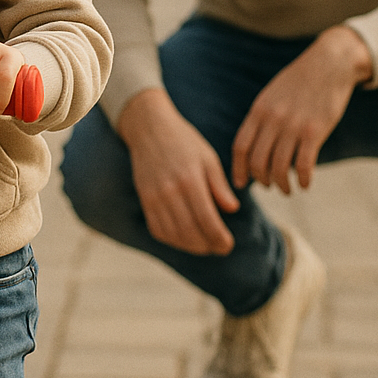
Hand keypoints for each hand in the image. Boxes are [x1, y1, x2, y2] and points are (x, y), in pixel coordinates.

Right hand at [117, 88, 240, 254]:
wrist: (149, 128)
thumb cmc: (184, 141)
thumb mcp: (208, 158)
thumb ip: (219, 186)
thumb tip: (232, 209)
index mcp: (190, 179)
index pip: (207, 219)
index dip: (219, 238)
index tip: (228, 245)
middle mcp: (170, 191)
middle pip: (189, 231)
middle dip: (207, 246)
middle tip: (220, 248)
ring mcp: (154, 197)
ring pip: (173, 234)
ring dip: (190, 246)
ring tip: (204, 246)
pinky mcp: (144, 199)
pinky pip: (157, 229)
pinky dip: (172, 239)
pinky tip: (184, 238)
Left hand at [232, 25, 371, 193]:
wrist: (329, 63)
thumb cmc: (299, 82)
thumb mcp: (271, 95)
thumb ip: (261, 118)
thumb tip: (252, 146)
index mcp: (259, 110)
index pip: (240, 147)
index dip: (239, 170)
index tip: (242, 184)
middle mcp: (272, 119)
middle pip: (258, 161)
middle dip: (262, 180)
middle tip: (270, 186)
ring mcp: (293, 126)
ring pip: (279, 167)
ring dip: (282, 184)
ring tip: (288, 189)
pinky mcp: (315, 131)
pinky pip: (304, 164)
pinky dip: (303, 179)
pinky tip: (306, 184)